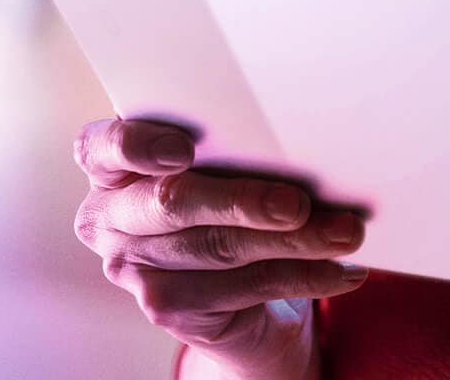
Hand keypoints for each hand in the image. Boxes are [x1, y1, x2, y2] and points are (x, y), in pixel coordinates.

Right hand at [73, 117, 368, 378]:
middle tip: (297, 203)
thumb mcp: (216, 161)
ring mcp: (135, 270)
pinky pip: (247, 288)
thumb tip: (296, 137)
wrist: (226, 282)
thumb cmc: (220, 192)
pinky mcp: (170, 311)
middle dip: (241, 201)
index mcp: (111, 166)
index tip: (184, 150)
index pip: (103, 146)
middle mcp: (111, 219)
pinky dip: (305, 276)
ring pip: (220, 248)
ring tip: (346, 233)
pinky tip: (343, 269)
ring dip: (294, 242)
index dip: (137, 145)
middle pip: (172, 202)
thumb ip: (229, 144)